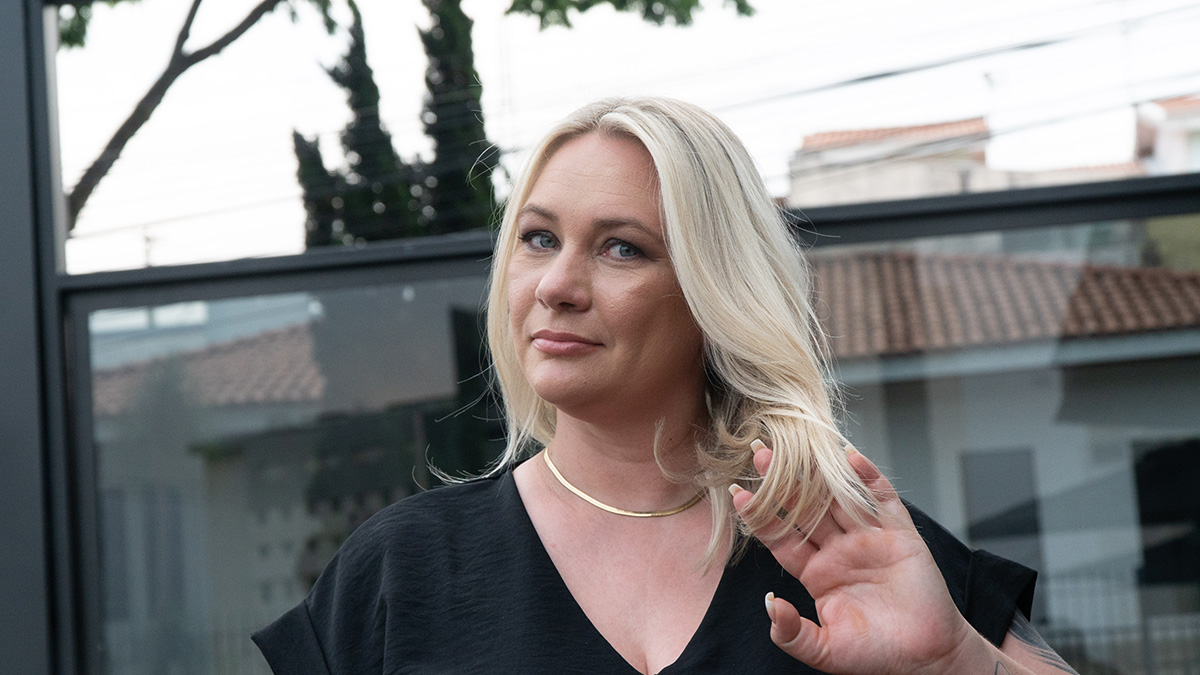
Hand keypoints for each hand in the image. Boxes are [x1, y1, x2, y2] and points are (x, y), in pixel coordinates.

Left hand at [730, 443, 979, 674]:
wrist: (928, 658)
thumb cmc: (877, 656)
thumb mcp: (826, 651)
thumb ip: (793, 633)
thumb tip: (769, 605)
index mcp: (817, 573)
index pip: (782, 537)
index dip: (761, 516)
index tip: (738, 495)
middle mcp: (839, 550)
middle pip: (805, 508)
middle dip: (783, 483)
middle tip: (760, 453)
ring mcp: (869, 538)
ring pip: (837, 496)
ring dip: (818, 471)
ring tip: (796, 445)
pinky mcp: (900, 534)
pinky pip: (881, 498)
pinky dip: (868, 476)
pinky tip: (849, 456)